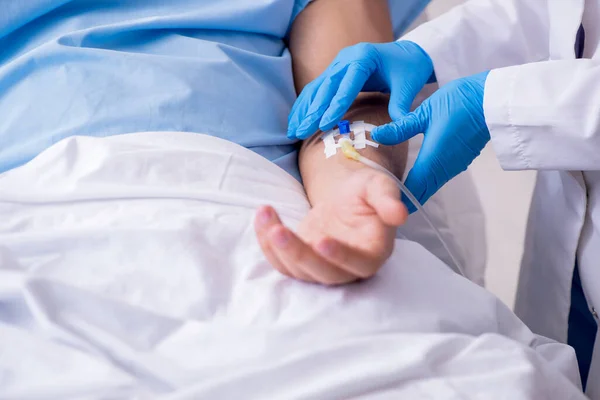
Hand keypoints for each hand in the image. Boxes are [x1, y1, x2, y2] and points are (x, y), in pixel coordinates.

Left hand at [254, 170, 406, 284]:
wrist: (346, 198)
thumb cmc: (366, 191)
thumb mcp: (379, 186)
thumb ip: (387, 199)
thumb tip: (400, 214)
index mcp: (373, 252)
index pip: (358, 263)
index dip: (340, 256)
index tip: (322, 240)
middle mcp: (348, 268)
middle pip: (323, 273)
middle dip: (298, 254)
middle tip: (279, 231)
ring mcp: (322, 268)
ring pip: (298, 271)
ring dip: (277, 247)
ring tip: (265, 214)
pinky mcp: (302, 263)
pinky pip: (282, 262)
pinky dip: (267, 244)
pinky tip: (263, 217)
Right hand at [287, 41, 433, 139]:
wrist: (405, 55)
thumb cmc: (408, 70)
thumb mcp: (408, 86)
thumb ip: (401, 106)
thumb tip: (395, 129)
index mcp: (364, 57)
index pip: (347, 83)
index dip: (335, 104)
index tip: (325, 124)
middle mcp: (345, 59)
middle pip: (325, 86)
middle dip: (313, 111)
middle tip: (303, 132)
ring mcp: (336, 65)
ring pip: (315, 89)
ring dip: (303, 111)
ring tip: (293, 131)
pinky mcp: (333, 74)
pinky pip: (315, 91)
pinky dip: (305, 107)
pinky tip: (296, 122)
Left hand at [371, 71, 490, 211]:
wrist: (493, 101)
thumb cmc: (459, 103)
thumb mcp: (424, 113)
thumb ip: (400, 128)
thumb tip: (376, 135)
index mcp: (432, 161)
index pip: (412, 190)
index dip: (398, 198)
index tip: (383, 204)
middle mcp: (444, 170)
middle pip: (422, 192)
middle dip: (405, 198)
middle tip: (386, 201)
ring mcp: (454, 166)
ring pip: (430, 185)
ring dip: (416, 190)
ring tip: (395, 190)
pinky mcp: (460, 160)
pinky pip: (439, 177)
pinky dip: (426, 181)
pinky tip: (415, 174)